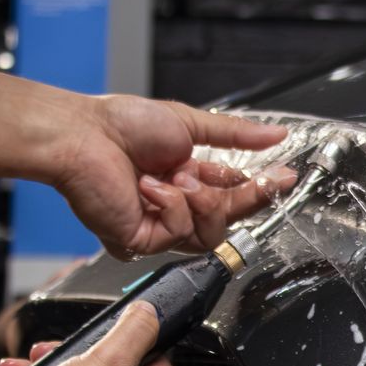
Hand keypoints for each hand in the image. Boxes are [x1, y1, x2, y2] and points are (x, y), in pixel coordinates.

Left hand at [51, 94, 293, 257]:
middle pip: (226, 220)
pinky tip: (152, 187)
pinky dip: (170, 207)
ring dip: (200, 202)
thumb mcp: (189, 123)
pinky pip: (177, 236)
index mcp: (185, 177)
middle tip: (254, 182)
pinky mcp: (139, 241)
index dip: (258, 188)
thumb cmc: (119, 125)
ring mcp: (156, 226)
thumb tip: (275, 134)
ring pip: (208, 235)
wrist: (82, 136)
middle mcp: (173, 205)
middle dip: (241, 200)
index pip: (232, 194)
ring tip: (178, 177)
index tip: (282, 176)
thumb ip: (236, 134)